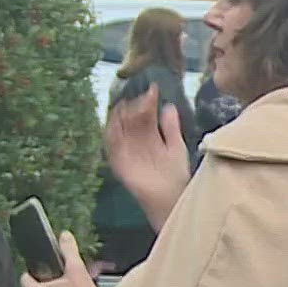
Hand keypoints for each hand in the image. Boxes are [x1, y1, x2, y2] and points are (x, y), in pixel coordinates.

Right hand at [106, 88, 190, 230]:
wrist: (170, 196)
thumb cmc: (175, 174)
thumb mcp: (175, 146)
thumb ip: (171, 127)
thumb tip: (169, 106)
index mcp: (150, 136)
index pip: (146, 115)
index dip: (148, 102)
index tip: (153, 89)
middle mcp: (137, 141)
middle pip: (132, 119)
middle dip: (135, 106)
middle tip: (141, 96)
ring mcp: (127, 151)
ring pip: (120, 129)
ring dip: (121, 116)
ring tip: (127, 104)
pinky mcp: (119, 163)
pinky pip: (112, 146)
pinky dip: (112, 133)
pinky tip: (115, 122)